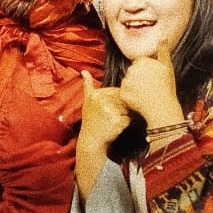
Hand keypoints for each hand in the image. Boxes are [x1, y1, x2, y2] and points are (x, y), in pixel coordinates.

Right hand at [76, 71, 131, 199]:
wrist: (91, 141)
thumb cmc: (91, 120)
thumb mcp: (87, 102)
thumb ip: (87, 86)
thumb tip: (84, 71)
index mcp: (96, 95)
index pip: (117, 92)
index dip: (118, 101)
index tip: (109, 110)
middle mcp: (101, 101)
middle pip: (123, 99)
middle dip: (122, 108)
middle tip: (112, 118)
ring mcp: (109, 111)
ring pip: (127, 109)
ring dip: (124, 116)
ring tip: (113, 122)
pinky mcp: (116, 121)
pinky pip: (129, 119)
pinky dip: (125, 124)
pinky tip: (116, 128)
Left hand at [119, 40, 184, 129]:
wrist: (162, 108)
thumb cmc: (166, 87)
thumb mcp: (167, 66)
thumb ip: (163, 50)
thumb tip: (162, 36)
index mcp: (142, 62)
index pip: (140, 63)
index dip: (147, 70)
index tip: (153, 78)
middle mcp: (132, 70)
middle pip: (132, 72)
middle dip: (139, 78)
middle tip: (150, 87)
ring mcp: (126, 82)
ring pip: (128, 82)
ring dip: (134, 87)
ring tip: (145, 94)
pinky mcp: (122, 94)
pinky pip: (124, 93)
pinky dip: (129, 97)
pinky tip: (139, 100)